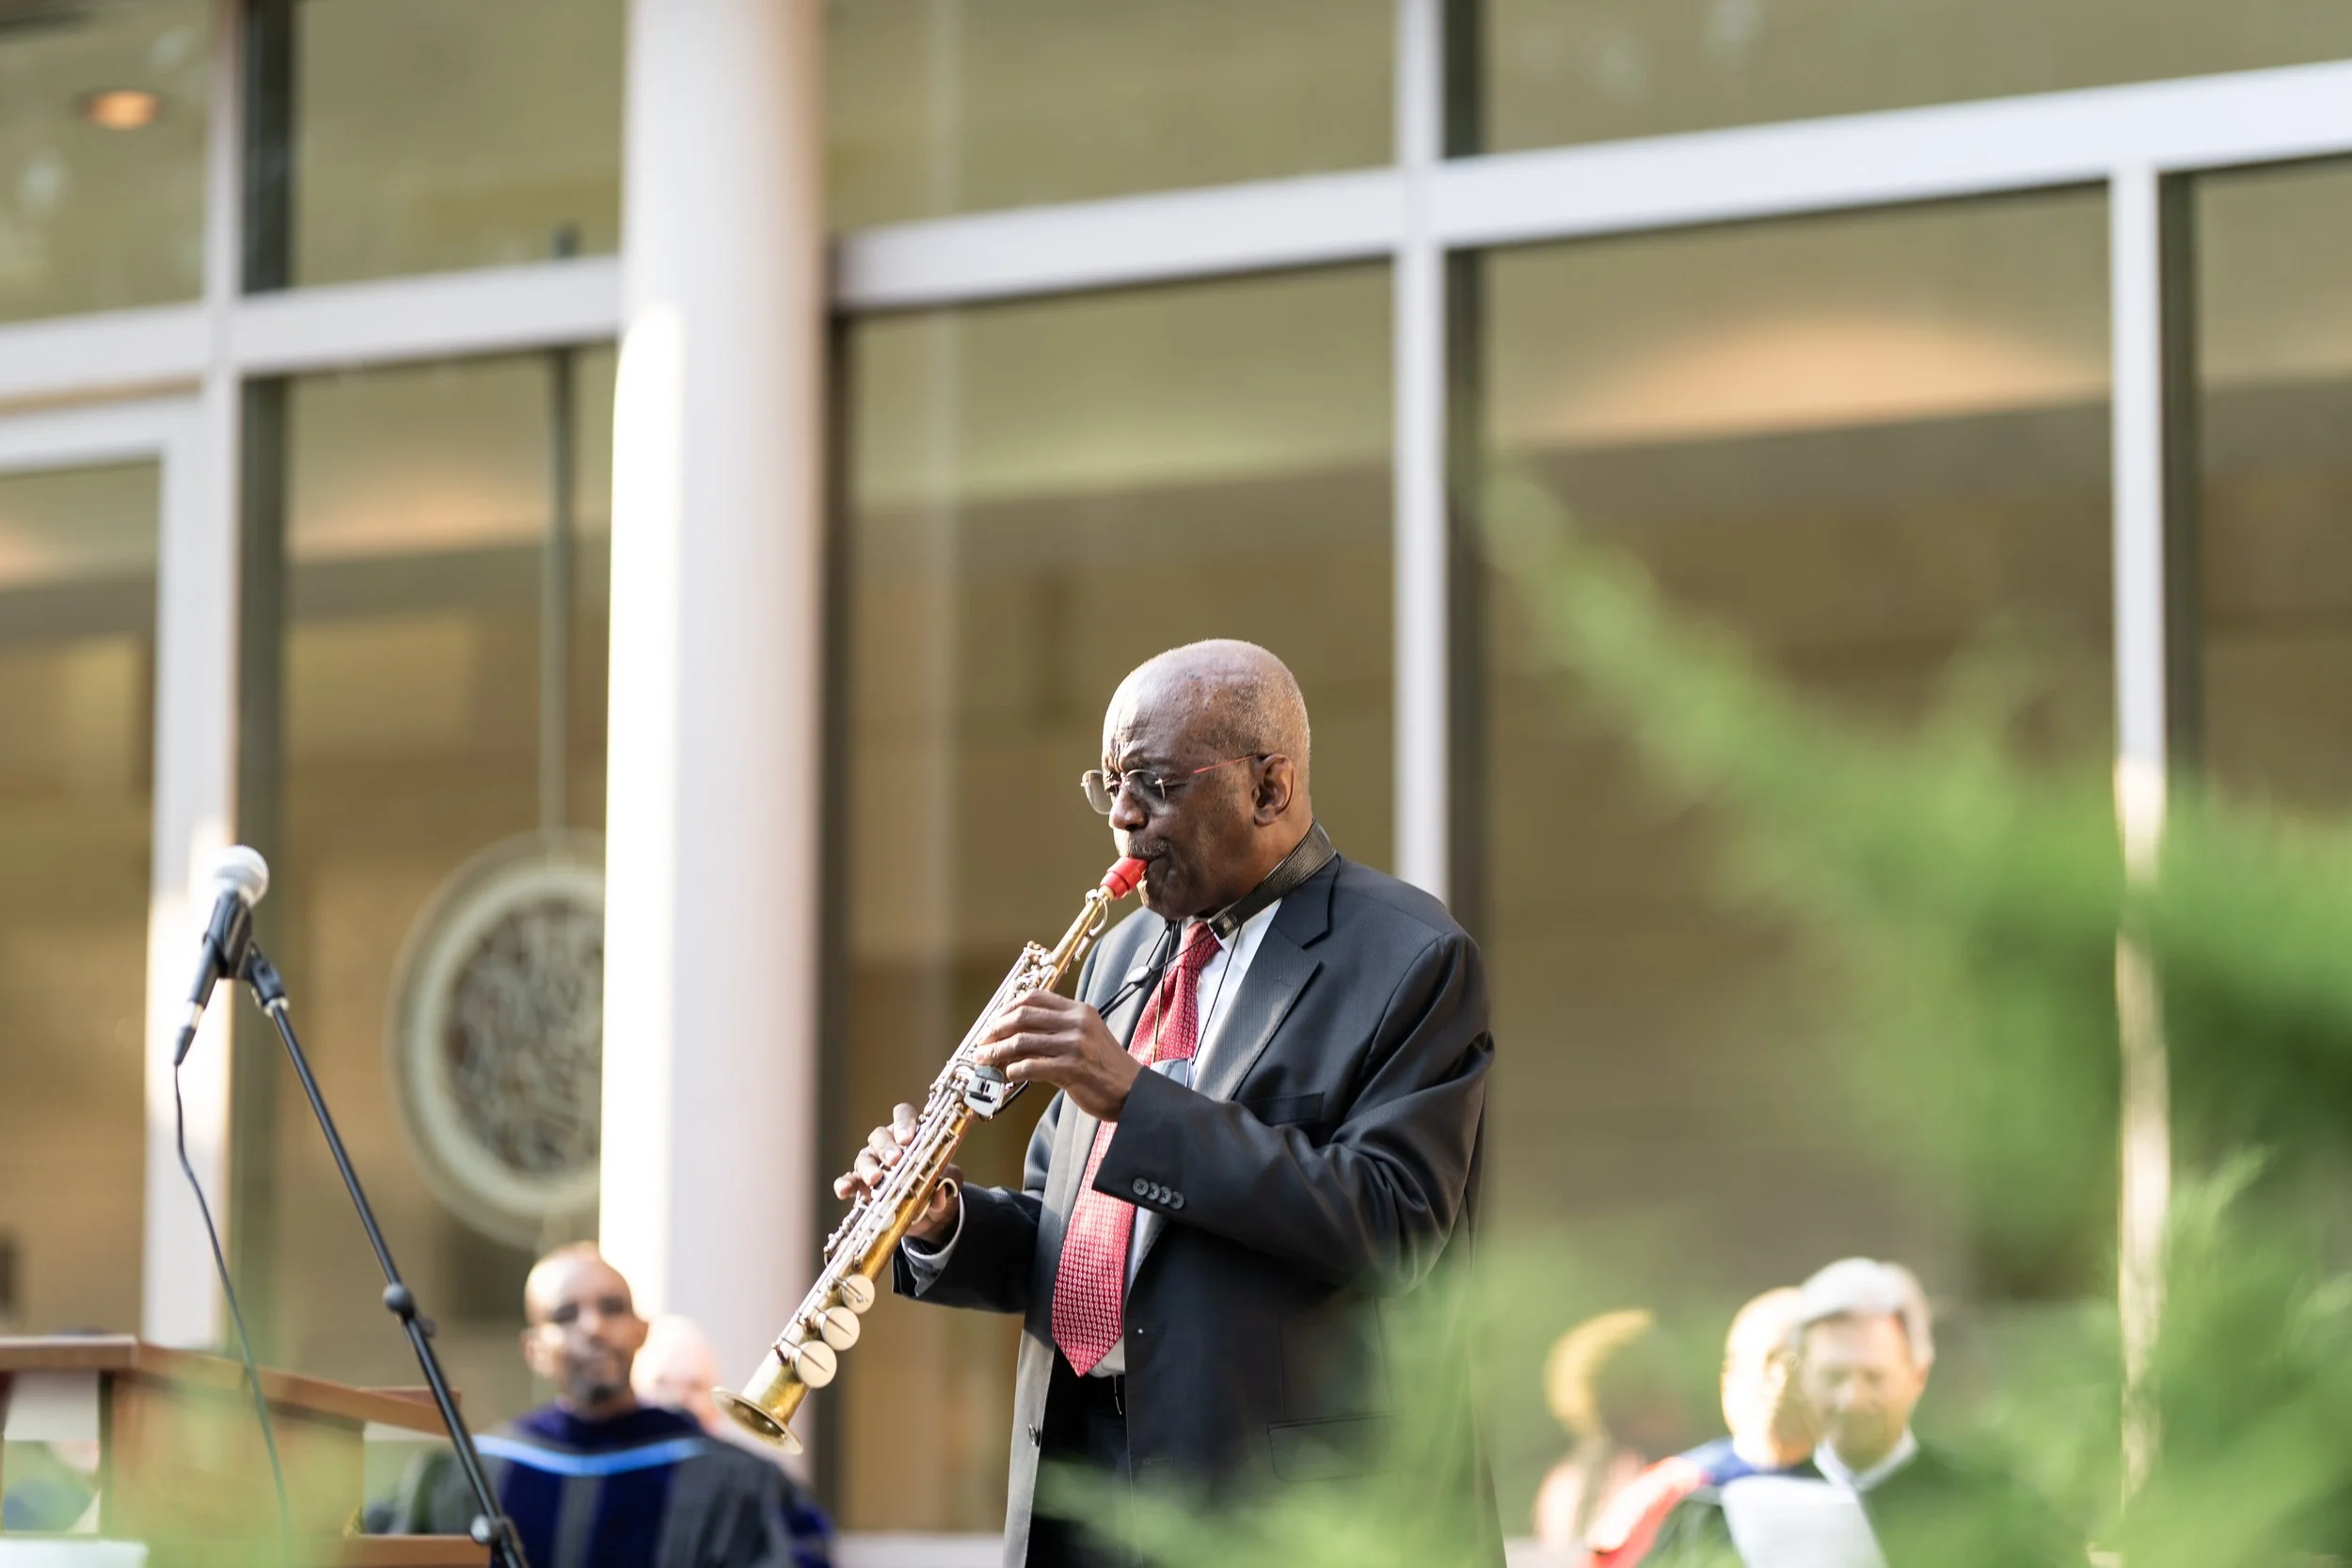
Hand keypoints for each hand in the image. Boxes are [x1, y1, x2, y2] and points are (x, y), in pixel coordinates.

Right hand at [833, 1102, 961, 1244]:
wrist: (927, 1212)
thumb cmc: (936, 1183)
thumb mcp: (949, 1180)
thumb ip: (949, 1181)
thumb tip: (940, 1194)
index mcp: (910, 1134)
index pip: (903, 1115)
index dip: (904, 1122)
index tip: (908, 1138)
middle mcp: (887, 1144)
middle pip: (880, 1135)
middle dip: (887, 1147)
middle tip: (895, 1161)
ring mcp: (872, 1163)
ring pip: (864, 1157)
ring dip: (868, 1167)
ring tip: (875, 1179)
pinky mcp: (861, 1185)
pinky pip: (849, 1180)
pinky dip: (845, 1184)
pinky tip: (844, 1191)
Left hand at [974, 991, 1140, 1121]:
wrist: (1133, 1092)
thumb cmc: (1106, 1068)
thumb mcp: (1083, 1039)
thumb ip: (1053, 1033)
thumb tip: (1013, 1038)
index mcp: (1079, 1011)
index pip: (1035, 997)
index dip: (1007, 1008)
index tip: (994, 1022)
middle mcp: (1077, 1023)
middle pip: (1023, 1016)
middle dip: (996, 1030)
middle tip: (983, 1042)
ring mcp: (1075, 1045)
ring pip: (1022, 1041)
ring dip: (997, 1051)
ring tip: (985, 1059)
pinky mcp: (1072, 1069)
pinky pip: (1031, 1066)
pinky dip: (1013, 1070)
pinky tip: (1008, 1075)